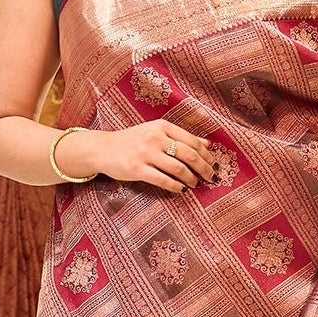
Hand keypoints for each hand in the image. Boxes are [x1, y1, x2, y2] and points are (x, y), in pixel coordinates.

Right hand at [87, 119, 216, 193]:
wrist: (103, 148)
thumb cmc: (133, 141)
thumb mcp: (156, 132)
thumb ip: (181, 137)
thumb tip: (207, 144)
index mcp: (162, 126)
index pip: (192, 141)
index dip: (207, 155)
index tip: (214, 164)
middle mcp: (155, 137)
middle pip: (189, 155)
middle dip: (204, 168)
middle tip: (211, 177)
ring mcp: (145, 153)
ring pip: (178, 168)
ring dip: (191, 179)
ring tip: (195, 184)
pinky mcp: (137, 169)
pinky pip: (163, 180)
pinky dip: (176, 187)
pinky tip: (181, 190)